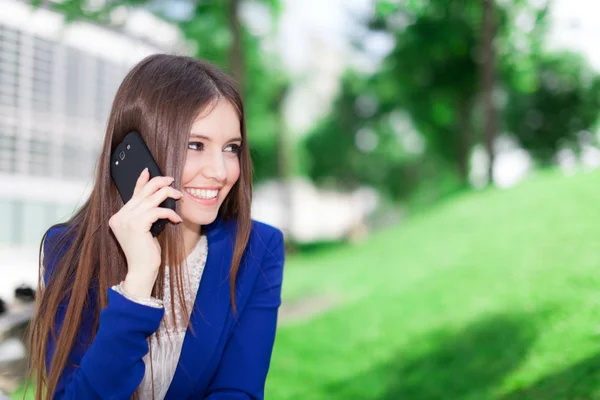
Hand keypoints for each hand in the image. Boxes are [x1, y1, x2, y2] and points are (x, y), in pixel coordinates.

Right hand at [109, 168, 182, 297]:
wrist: (141, 271)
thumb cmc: (145, 252)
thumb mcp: (146, 229)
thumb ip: (146, 213)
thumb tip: (157, 197)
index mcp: (118, 217)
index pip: (132, 194)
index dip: (141, 181)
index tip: (148, 171)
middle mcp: (119, 216)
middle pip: (142, 192)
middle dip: (158, 183)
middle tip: (171, 181)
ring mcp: (126, 220)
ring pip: (151, 198)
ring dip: (168, 195)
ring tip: (179, 196)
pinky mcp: (137, 225)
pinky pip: (158, 211)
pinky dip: (170, 213)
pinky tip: (176, 219)